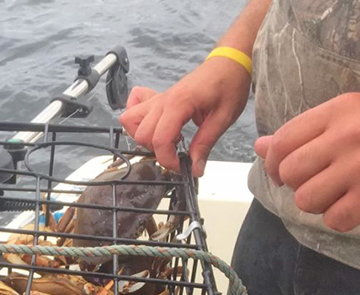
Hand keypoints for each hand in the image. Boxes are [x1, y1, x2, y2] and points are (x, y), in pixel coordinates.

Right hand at [120, 56, 251, 176]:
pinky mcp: (158, 98)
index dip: (168, 159)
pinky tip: (152, 124)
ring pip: (130, 120)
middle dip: (157, 150)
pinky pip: (133, 106)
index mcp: (179, 103)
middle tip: (177, 152)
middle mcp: (163, 100)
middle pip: (142, 134)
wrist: (229, 62)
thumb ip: (205, 144)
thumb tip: (195, 168)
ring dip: (143, 136)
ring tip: (165, 139)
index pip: (160, 139)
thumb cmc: (229, 83)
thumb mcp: (223, 118)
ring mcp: (158, 98)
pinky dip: (135, 118)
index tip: (181, 166)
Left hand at [255, 92, 359, 231]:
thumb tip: (259, 147)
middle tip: (316, 181)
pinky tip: (357, 203)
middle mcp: (351, 136)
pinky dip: (341, 217)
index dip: (273, 163)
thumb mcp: (350, 119)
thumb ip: (303, 133)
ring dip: (318, 202)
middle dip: (296, 183)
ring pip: (307, 200)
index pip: (283, 141)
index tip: (282, 172)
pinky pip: (334, 220)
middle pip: (290, 173)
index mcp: (341, 110)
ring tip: (339, 192)